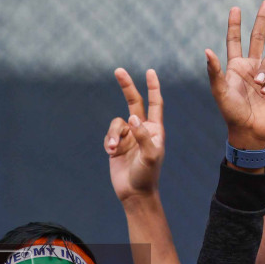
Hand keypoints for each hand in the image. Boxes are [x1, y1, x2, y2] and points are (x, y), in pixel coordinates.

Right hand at [104, 69, 165, 203]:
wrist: (135, 193)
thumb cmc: (147, 175)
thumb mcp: (150, 155)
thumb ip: (143, 136)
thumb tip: (132, 118)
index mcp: (155, 129)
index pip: (155, 103)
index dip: (153, 87)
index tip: (150, 71)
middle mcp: (141, 129)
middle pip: (133, 102)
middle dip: (126, 87)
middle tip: (119, 71)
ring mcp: (128, 137)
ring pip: (116, 123)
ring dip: (113, 134)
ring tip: (113, 149)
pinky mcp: (116, 145)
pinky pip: (110, 135)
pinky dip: (109, 142)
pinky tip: (111, 153)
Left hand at [206, 0, 264, 150]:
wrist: (250, 131)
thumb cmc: (231, 113)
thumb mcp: (220, 92)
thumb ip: (215, 71)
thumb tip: (207, 50)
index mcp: (236, 66)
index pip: (235, 40)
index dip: (235, 25)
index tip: (235, 8)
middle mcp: (251, 67)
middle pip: (258, 37)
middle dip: (262, 19)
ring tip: (258, 86)